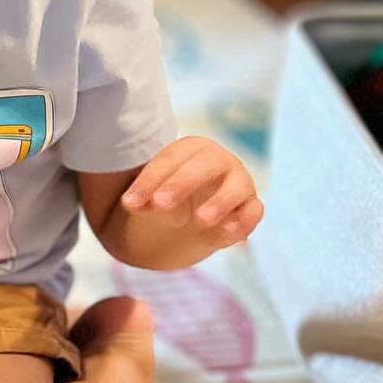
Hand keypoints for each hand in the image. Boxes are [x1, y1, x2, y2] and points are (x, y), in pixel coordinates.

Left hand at [120, 137, 262, 248]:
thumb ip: (143, 200)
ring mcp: (239, 183)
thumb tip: (132, 203)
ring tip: (200, 219)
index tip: (130, 203)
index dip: (150, 180)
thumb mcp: (151, 199)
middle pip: (206, 164)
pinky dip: (242, 221)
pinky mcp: (250, 207)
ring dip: (220, 202)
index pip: (170, 159)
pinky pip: (252, 212)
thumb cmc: (170, 199)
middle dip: (182, 183)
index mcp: (191, 150)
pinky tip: (226, 233)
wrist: (191, 220)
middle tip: (160, 204)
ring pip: (238, 186)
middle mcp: (220, 161)